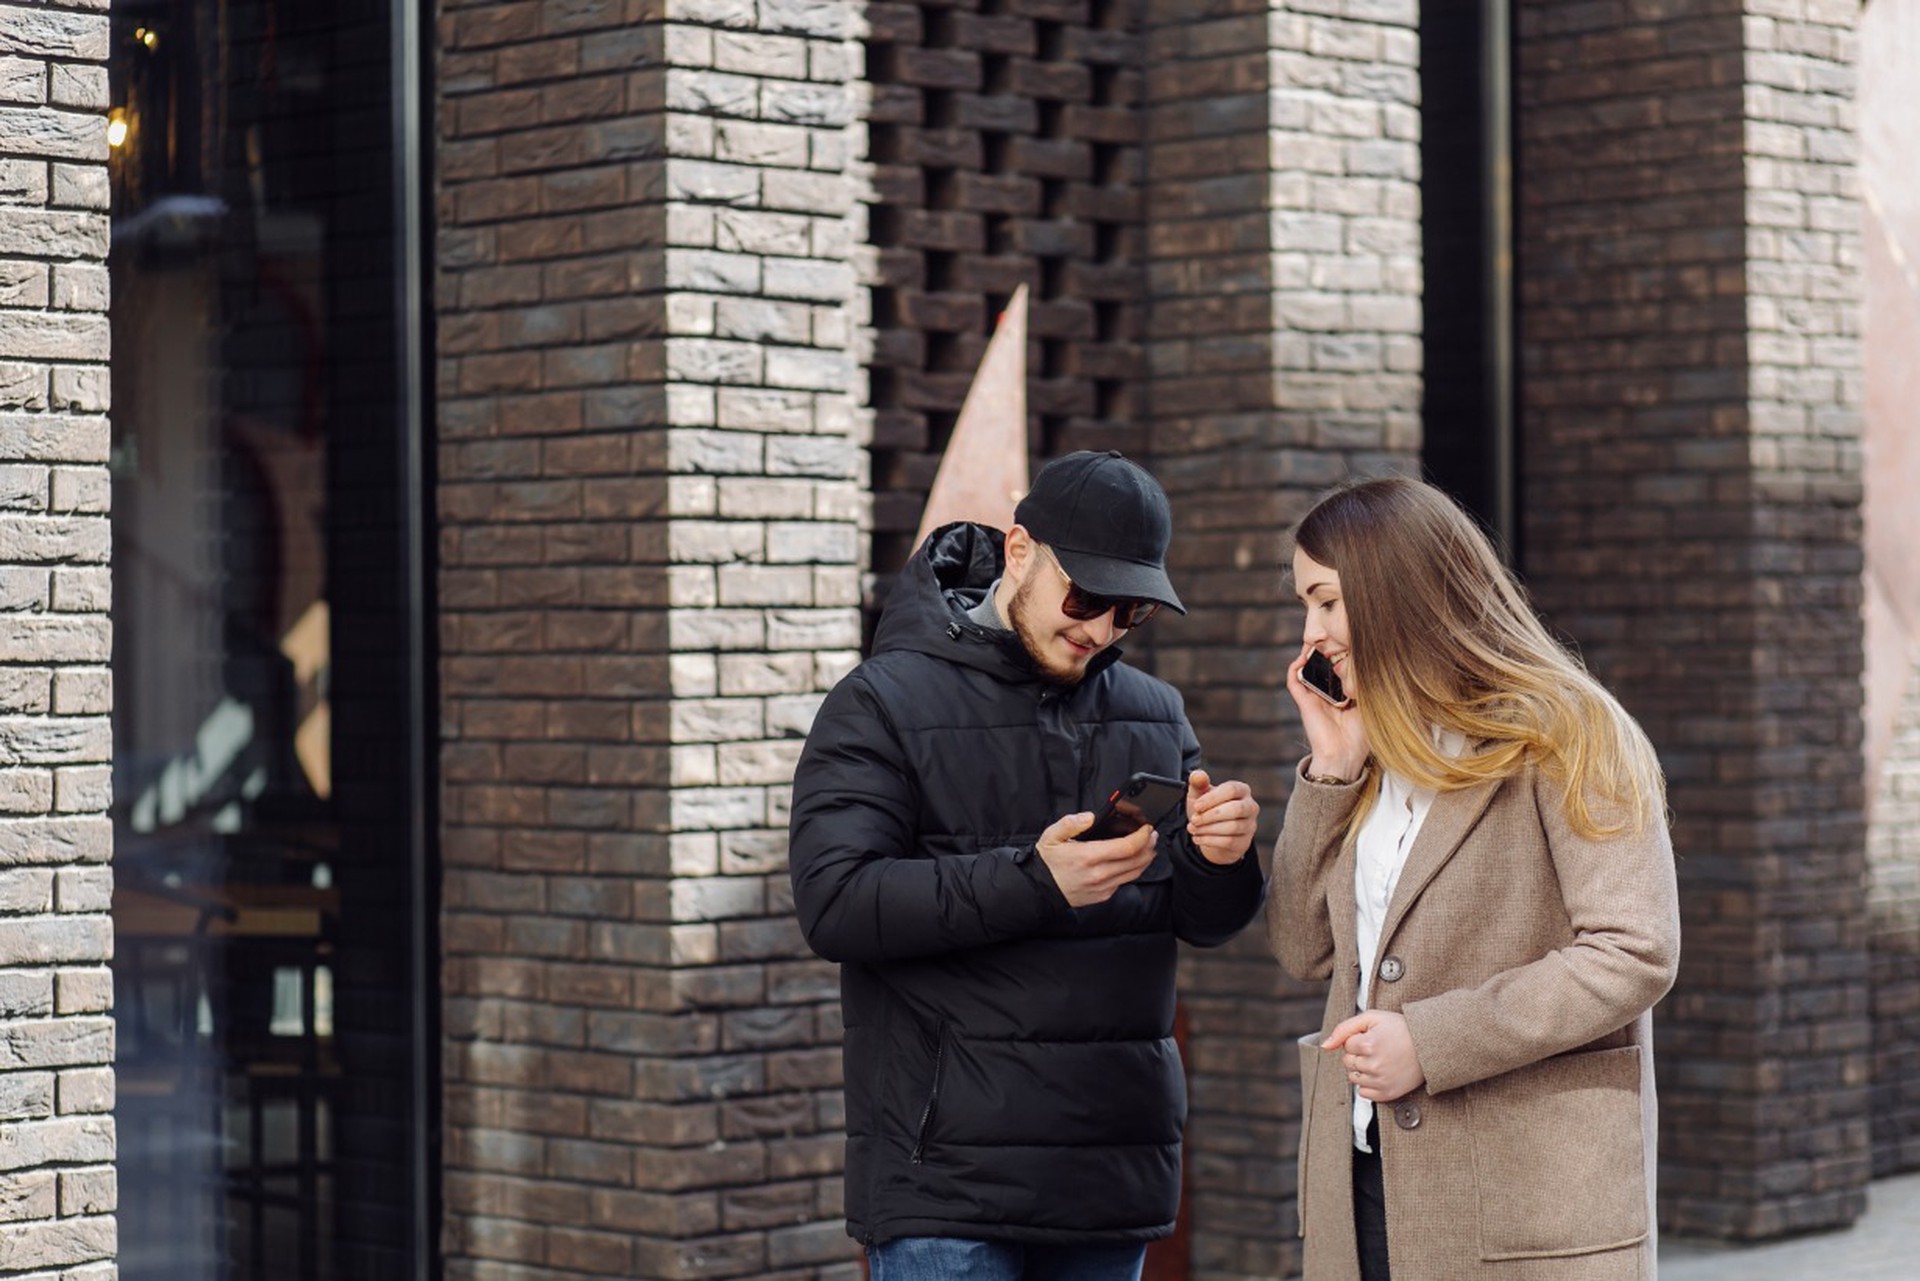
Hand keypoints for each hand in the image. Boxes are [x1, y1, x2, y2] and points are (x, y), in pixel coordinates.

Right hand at [1036, 812, 1157, 906]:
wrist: (1039, 889)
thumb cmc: (1047, 862)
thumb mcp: (1052, 836)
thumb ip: (1071, 823)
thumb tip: (1090, 817)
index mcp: (1088, 857)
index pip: (1127, 847)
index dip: (1142, 836)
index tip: (1147, 828)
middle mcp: (1099, 874)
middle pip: (1137, 860)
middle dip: (1149, 846)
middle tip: (1152, 835)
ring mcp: (1103, 887)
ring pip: (1135, 873)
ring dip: (1146, 859)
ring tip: (1148, 847)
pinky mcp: (1104, 895)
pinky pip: (1124, 882)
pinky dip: (1133, 870)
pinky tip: (1132, 861)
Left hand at [1184, 770, 1257, 863]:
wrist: (1211, 833)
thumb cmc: (1207, 809)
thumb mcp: (1199, 794)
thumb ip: (1197, 783)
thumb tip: (1198, 775)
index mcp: (1241, 790)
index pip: (1231, 790)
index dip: (1212, 798)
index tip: (1196, 806)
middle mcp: (1250, 806)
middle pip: (1236, 809)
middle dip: (1211, 815)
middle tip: (1194, 820)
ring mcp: (1250, 825)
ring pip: (1232, 827)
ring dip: (1208, 829)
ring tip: (1192, 829)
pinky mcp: (1244, 842)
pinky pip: (1229, 842)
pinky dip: (1210, 840)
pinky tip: (1197, 838)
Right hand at [1285, 641, 1368, 779]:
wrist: (1345, 757)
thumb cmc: (1361, 736)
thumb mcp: (1372, 706)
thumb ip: (1369, 686)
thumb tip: (1377, 663)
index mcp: (1343, 695)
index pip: (1340, 668)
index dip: (1341, 652)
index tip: (1348, 638)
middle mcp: (1327, 694)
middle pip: (1322, 665)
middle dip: (1325, 649)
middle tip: (1330, 634)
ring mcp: (1314, 697)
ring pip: (1306, 669)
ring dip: (1309, 654)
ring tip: (1316, 639)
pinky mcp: (1304, 702)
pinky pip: (1294, 681)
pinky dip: (1295, 668)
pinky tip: (1302, 657)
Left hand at [1322, 1010, 1423, 1102]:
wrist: (1429, 1046)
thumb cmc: (1401, 1029)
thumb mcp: (1372, 1018)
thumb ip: (1344, 1029)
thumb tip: (1325, 1046)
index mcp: (1368, 1044)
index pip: (1346, 1046)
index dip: (1359, 1039)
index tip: (1374, 1037)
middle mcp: (1373, 1065)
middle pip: (1348, 1063)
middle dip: (1358, 1054)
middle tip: (1379, 1048)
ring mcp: (1381, 1082)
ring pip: (1353, 1078)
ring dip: (1362, 1069)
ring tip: (1381, 1060)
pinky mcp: (1387, 1094)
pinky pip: (1364, 1093)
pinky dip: (1369, 1084)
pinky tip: (1382, 1073)